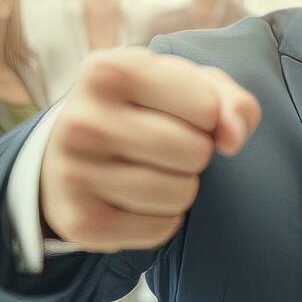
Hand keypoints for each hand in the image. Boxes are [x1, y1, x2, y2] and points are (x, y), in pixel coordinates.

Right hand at [41, 48, 261, 251]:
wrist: (67, 153)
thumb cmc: (143, 109)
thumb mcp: (184, 85)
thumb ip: (228, 100)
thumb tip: (233, 138)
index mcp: (109, 71)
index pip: (207, 107)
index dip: (207, 116)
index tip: (178, 113)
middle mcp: (83, 121)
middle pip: (195, 152)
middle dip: (197, 153)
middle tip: (168, 146)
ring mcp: (74, 173)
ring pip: (180, 194)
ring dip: (183, 187)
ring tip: (154, 171)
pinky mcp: (81, 222)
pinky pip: (160, 230)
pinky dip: (164, 219)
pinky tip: (137, 200)